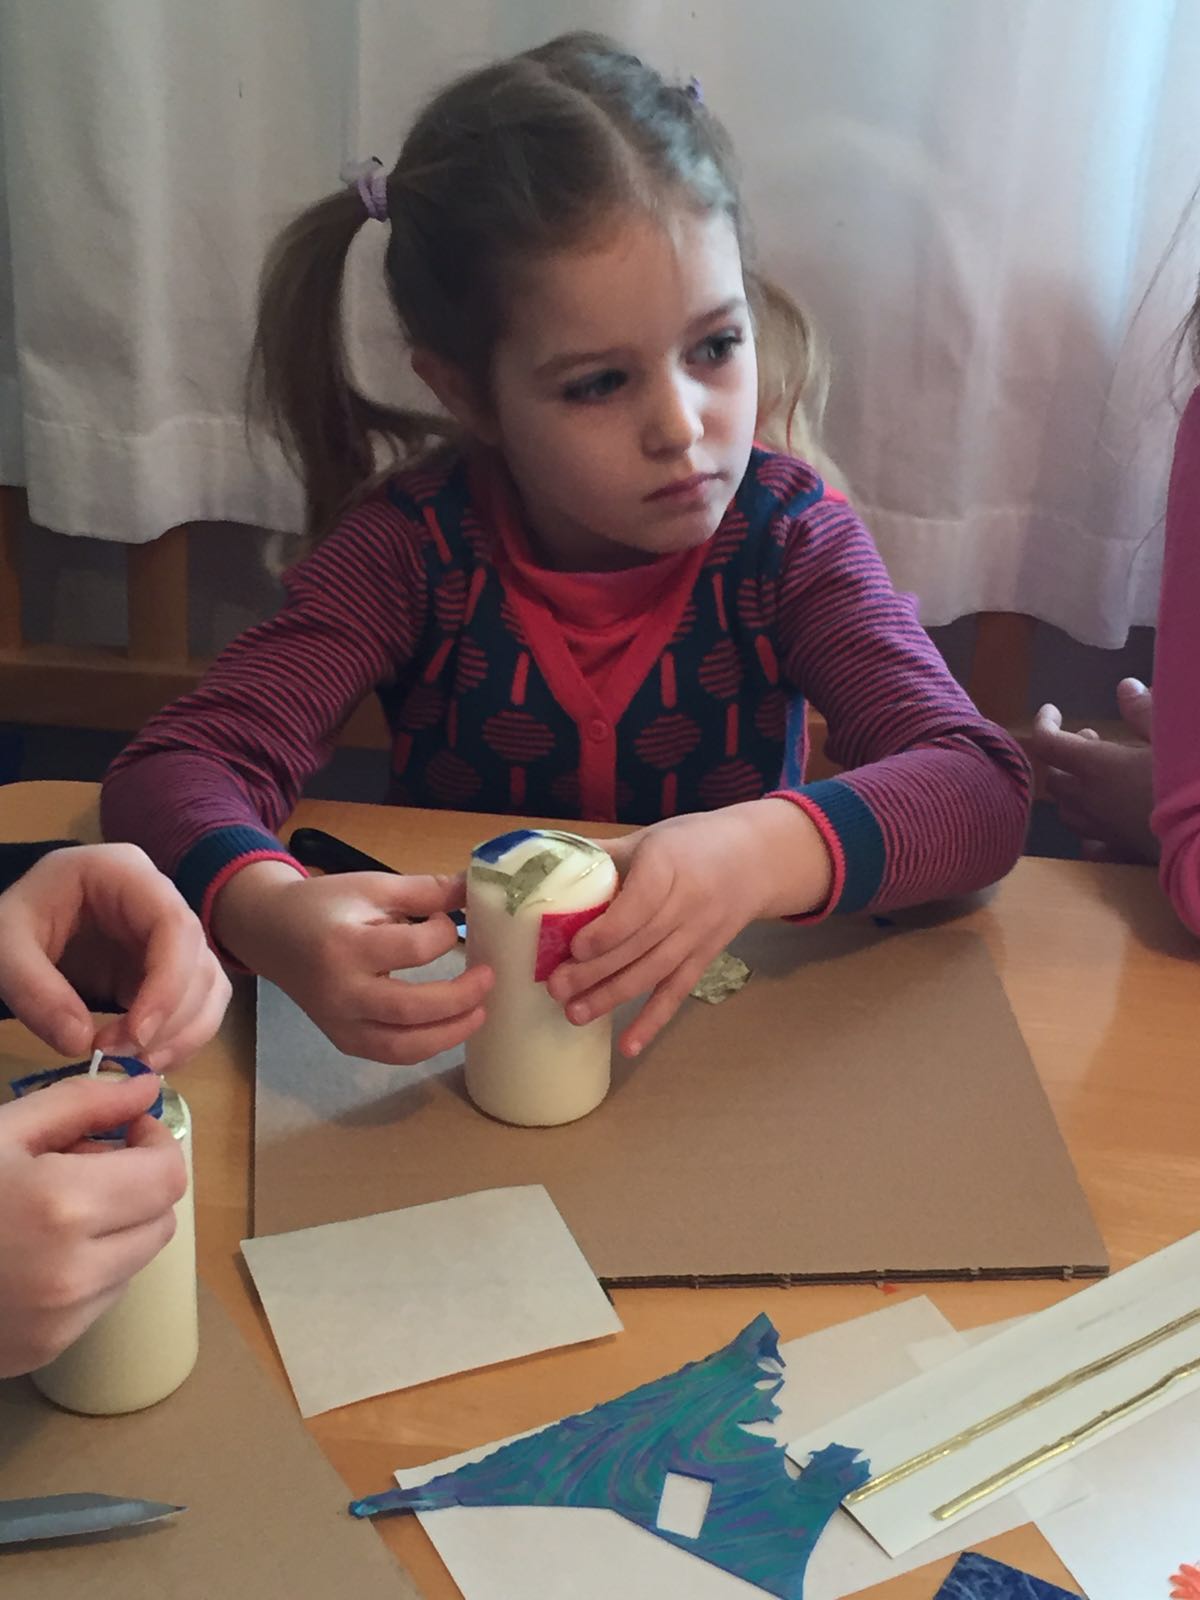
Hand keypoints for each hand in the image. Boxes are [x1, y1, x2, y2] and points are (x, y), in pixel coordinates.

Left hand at [0, 843, 231, 1068]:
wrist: (22, 927)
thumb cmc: (18, 921)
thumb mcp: (4, 946)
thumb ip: (34, 990)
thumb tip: (81, 1042)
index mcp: (124, 873)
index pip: (174, 924)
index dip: (168, 982)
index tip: (137, 1035)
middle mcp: (162, 900)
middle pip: (198, 960)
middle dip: (170, 1019)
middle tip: (121, 1056)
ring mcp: (171, 936)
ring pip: (209, 986)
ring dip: (184, 1033)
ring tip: (136, 1064)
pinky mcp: (170, 968)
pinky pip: (197, 1004)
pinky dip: (182, 1038)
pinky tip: (148, 1058)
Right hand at [0, 1073, 186, 1376]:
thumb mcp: (1, 1132)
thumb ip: (82, 1104)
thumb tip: (146, 1088)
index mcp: (66, 1206)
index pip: (169, 1174)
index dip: (155, 1144)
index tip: (125, 1132)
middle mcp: (77, 1271)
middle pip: (161, 1219)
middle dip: (137, 1186)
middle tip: (84, 1166)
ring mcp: (64, 1319)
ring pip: (136, 1260)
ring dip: (115, 1230)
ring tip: (52, 1212)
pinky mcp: (50, 1349)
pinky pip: (102, 1298)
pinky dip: (89, 1270)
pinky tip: (34, 1253)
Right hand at [212, 862, 492, 1064]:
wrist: (271, 933)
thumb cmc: (325, 906)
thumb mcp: (372, 886)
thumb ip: (425, 891)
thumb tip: (476, 890)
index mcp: (346, 946)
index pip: (412, 950)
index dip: (443, 935)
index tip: (448, 922)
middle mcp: (340, 992)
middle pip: (410, 1009)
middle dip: (459, 998)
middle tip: (489, 978)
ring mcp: (339, 1022)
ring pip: (402, 1046)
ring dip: (449, 1034)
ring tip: (479, 1013)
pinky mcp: (342, 1039)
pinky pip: (390, 1054)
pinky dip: (425, 1046)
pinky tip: (449, 1028)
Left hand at [546, 799, 832, 1056]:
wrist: (756, 859)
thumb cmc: (692, 843)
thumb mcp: (649, 837)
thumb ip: (603, 854)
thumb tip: (547, 863)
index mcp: (669, 866)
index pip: (639, 905)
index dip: (608, 930)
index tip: (575, 948)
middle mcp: (688, 905)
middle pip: (640, 945)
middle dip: (596, 971)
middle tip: (556, 987)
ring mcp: (699, 936)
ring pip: (654, 972)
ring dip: (613, 997)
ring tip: (575, 1014)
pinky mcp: (704, 959)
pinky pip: (677, 992)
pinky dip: (653, 1021)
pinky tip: (629, 1046)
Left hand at [1030, 679, 1156, 862]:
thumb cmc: (1192, 784)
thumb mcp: (1173, 739)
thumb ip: (1145, 713)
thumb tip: (1125, 687)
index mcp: (1098, 767)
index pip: (1048, 744)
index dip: (1044, 724)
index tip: (1053, 710)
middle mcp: (1091, 800)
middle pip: (1055, 781)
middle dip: (1063, 758)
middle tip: (1091, 741)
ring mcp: (1104, 831)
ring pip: (1068, 813)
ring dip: (1073, 792)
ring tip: (1096, 779)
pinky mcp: (1122, 853)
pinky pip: (1092, 846)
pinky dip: (1090, 833)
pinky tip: (1105, 824)